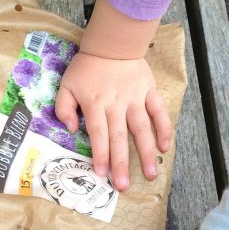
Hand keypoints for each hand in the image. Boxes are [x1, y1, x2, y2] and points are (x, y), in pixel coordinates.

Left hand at [54, 51, 170, 190]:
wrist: (112, 43)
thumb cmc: (87, 67)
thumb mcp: (66, 84)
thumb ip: (63, 107)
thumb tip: (71, 129)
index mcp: (95, 104)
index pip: (98, 133)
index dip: (101, 154)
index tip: (102, 174)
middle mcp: (116, 104)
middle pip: (119, 137)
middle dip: (122, 163)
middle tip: (124, 186)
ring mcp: (135, 98)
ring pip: (141, 128)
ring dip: (146, 152)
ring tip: (150, 173)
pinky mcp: (149, 91)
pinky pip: (158, 112)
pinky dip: (164, 128)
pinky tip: (165, 147)